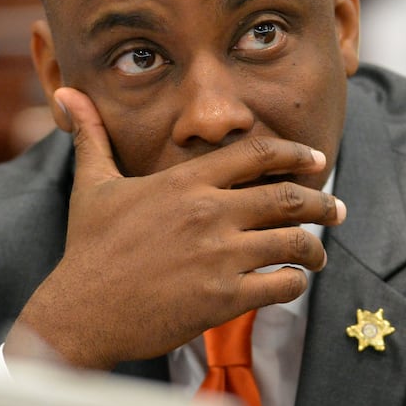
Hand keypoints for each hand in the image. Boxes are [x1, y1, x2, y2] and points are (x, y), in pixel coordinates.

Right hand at [10, 88, 345, 368]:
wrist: (81, 313)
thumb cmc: (88, 249)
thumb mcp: (91, 185)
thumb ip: (91, 136)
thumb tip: (67, 92)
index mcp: (185, 182)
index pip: (258, 154)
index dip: (295, 154)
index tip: (316, 160)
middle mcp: (209, 213)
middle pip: (289, 197)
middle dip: (323, 203)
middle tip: (337, 210)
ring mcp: (219, 256)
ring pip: (294, 242)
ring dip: (315, 249)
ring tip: (318, 255)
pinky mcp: (224, 298)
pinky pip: (282, 285)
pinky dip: (295, 283)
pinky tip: (292, 283)